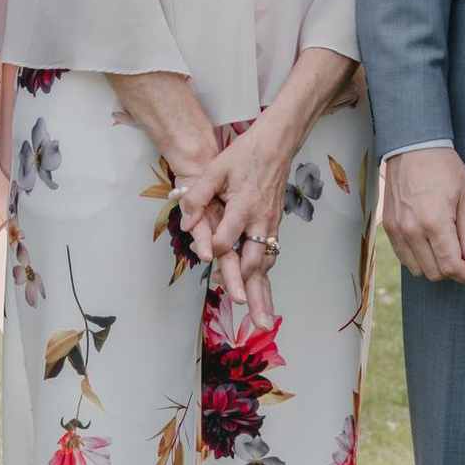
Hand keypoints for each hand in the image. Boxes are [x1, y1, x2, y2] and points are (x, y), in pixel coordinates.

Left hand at [197, 120, 296, 327]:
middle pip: (254, 263)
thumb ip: (199, 195)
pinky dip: (266, 275)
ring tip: (263, 320)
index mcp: (244, 206)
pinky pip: (270, 255)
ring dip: (263, 292)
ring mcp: (270, 225)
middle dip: (249, 289)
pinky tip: (263, 292)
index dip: (215, 251)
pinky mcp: (274, 226)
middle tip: (248, 315)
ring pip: (266, 264)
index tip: (206, 257)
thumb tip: (186, 221)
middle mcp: (260, 220)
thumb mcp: (216, 168)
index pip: (227, 240)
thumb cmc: (244, 153)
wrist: (277, 143)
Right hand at [380, 144, 464, 284]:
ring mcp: (397, 231)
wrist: (413, 147)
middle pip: (435, 273)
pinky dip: (419, 259)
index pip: (452, 267)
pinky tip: (431, 244)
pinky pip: (404, 258)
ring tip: (449, 249)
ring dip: (436, 267)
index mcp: (435, 222)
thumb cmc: (444, 168)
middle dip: (455, 272)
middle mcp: (412, 230)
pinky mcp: (389, 228)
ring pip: (418, 270)